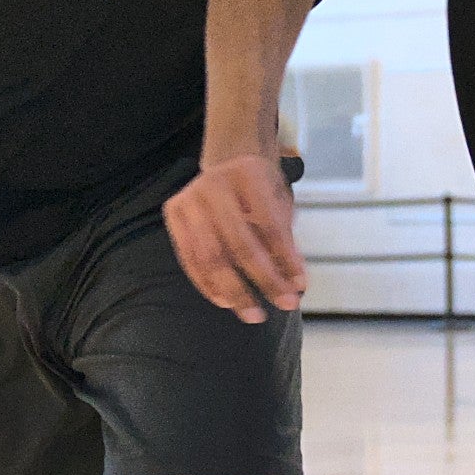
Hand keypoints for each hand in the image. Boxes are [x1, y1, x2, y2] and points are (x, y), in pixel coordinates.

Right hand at [167, 151, 309, 325]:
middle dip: (264, 279)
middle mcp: (214, 183)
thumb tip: (295, 285)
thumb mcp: (279, 202)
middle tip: (283, 305)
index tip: (300, 287)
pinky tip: (225, 301)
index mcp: (249, 174)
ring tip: (252, 313)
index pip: (270, 224)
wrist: (227, 161)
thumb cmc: (259, 188)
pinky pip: (189, 259)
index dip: (286, 259)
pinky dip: (207, 284)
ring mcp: (190, 198)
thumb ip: (286, 241)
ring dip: (233, 291)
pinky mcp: (174, 213)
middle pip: (239, 242)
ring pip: (210, 256)